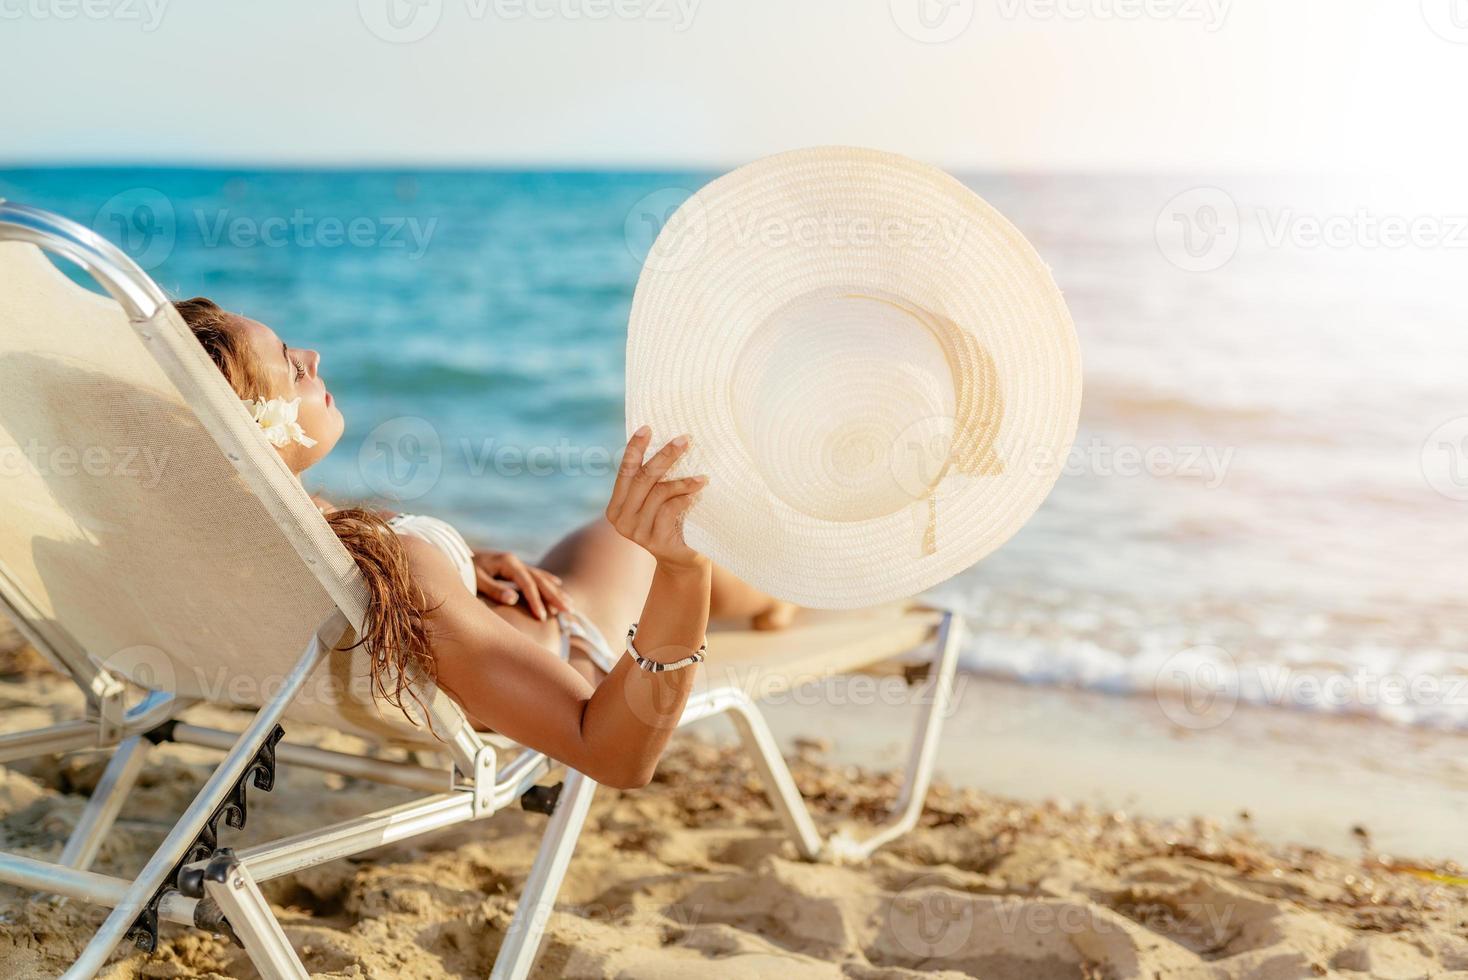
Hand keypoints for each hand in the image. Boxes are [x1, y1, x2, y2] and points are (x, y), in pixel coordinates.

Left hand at [471, 550, 572, 621]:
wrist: (452, 555)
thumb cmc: (462, 570)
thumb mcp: (475, 579)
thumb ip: (493, 589)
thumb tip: (513, 599)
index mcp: (507, 562)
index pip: (527, 583)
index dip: (535, 600)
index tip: (541, 617)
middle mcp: (514, 561)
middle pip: (540, 580)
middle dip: (554, 596)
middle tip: (568, 611)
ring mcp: (515, 563)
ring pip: (541, 577)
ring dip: (555, 591)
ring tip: (570, 604)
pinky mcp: (513, 567)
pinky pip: (536, 575)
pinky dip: (548, 581)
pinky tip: (557, 585)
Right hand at [606, 425, 708, 570]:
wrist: (684, 561)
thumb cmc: (673, 523)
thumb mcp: (657, 501)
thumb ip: (651, 483)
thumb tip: (665, 440)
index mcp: (616, 506)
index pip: (624, 471)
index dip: (635, 448)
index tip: (647, 427)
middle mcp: (620, 519)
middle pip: (642, 478)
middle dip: (664, 456)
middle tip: (685, 439)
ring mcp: (636, 532)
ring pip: (658, 493)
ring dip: (683, 481)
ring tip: (702, 477)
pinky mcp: (655, 542)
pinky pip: (670, 510)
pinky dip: (685, 498)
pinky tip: (697, 494)